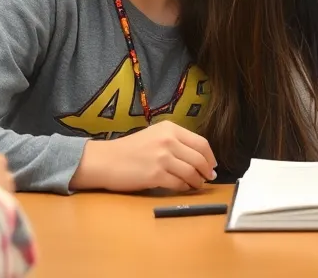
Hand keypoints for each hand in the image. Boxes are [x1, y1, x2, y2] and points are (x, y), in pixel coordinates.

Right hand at [69, 121, 217, 192]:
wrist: (105, 160)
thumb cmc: (128, 150)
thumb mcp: (154, 136)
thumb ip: (175, 142)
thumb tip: (199, 158)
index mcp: (169, 128)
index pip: (201, 143)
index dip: (210, 157)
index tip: (212, 165)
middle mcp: (168, 140)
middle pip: (199, 158)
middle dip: (207, 171)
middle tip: (209, 178)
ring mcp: (162, 158)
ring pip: (192, 172)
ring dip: (197, 181)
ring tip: (196, 184)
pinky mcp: (156, 175)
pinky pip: (179, 184)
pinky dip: (185, 187)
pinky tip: (182, 187)